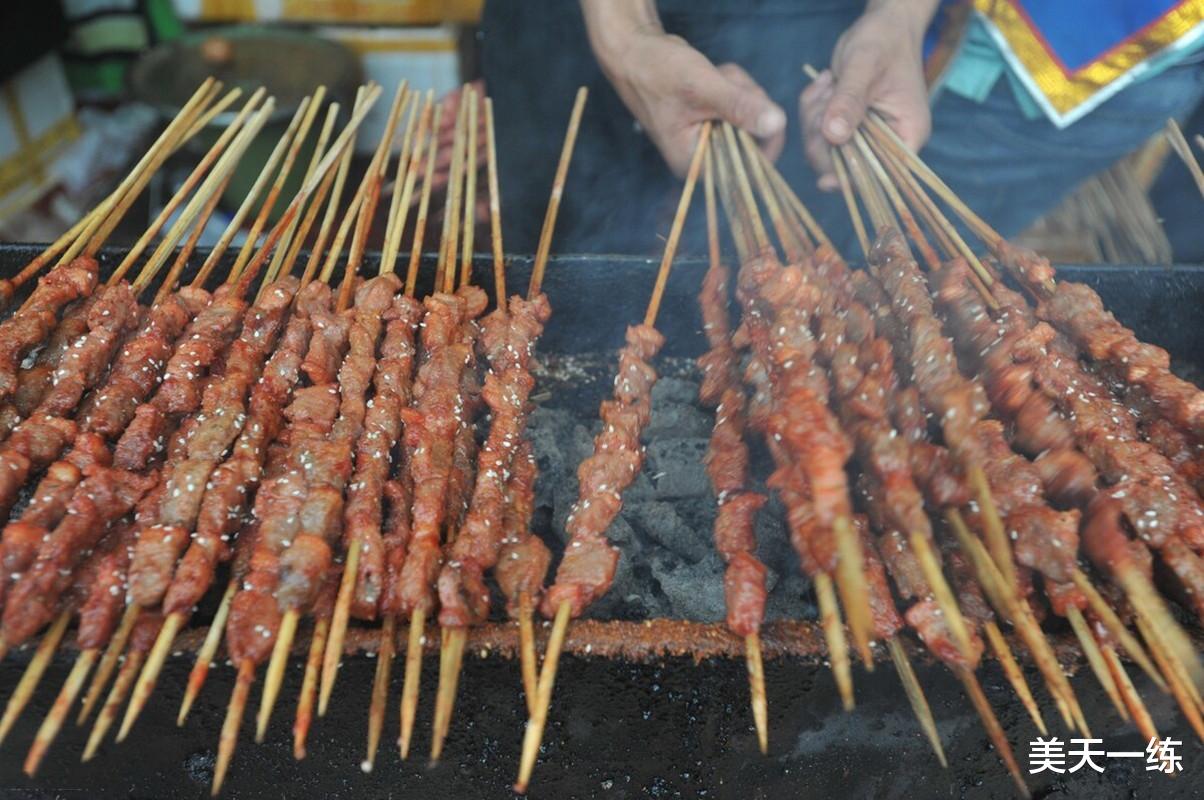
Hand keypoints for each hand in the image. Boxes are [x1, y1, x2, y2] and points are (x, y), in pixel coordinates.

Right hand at [582, 1, 785, 175]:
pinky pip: (739, 107)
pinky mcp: (712, 121)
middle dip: (746, 102)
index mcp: (697, 164)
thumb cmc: (658, 73)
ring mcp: (710, 139)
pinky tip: (714, 75)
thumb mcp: (702, 89)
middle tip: (724, 81)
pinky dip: (733, 86)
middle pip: (754, 140)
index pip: (749, 167)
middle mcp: (704, 158)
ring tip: (714, 75)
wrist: (634, 53)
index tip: (755, 104)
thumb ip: (739, 108)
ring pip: (750, 118)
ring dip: (739, 89)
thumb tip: (778, 124)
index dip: (763, 137)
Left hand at [800, 0, 935, 190]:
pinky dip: (812, 108)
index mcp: (907, 135)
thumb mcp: (864, 66)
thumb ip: (850, 100)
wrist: (882, 25)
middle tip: (826, 95)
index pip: (880, 175)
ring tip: (829, 83)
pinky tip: (825, 83)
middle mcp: (886, 142)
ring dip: (815, 116)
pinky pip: (816, 132)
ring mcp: (863, 136)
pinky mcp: (845, 127)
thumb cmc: (884, 40)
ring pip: (824, 149)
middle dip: (823, 134)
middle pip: (843, 165)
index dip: (851, 180)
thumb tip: (835, 136)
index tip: (824, 181)